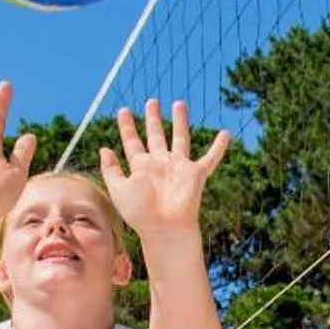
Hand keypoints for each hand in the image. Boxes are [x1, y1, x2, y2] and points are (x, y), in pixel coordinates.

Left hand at [99, 98, 230, 236]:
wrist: (164, 227)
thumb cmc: (140, 212)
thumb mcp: (118, 189)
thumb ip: (111, 169)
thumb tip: (104, 149)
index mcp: (141, 167)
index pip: (132, 141)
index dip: (127, 126)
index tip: (124, 110)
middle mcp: (160, 163)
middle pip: (156, 135)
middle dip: (153, 118)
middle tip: (151, 101)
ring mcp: (178, 167)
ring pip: (180, 138)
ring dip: (180, 121)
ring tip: (179, 103)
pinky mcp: (195, 173)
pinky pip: (210, 158)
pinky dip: (219, 147)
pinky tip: (226, 133)